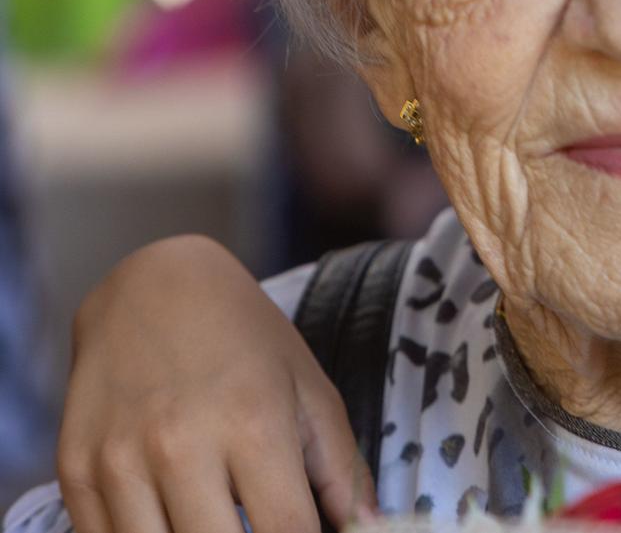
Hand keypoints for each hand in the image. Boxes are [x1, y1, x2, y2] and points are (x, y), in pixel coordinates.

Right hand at [57, 235, 371, 532]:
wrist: (151, 287)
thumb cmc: (246, 340)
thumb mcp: (311, 392)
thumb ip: (342, 473)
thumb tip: (370, 532)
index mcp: (253, 426)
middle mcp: (181, 446)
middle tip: (262, 525)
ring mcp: (119, 461)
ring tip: (217, 517)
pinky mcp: (74, 470)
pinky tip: (173, 519)